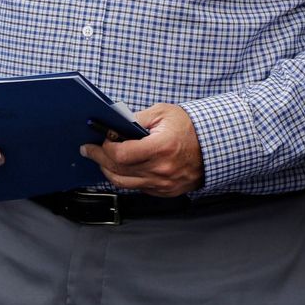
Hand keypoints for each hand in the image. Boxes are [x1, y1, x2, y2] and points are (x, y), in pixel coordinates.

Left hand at [81, 103, 202, 195]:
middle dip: (99, 158)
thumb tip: (114, 125)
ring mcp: (164, 183)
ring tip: (102, 160)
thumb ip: (137, 119)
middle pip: (118, 170)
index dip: (106, 148)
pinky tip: (122, 168)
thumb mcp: (164, 113)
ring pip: (124, 183)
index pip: (121, 154)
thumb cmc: (191, 127)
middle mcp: (162, 169)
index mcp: (162, 147)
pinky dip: (126, 178)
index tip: (100, 140)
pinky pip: (138, 188)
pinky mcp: (166, 191)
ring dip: (109, 171)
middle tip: (89, 150)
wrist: (215, 145)